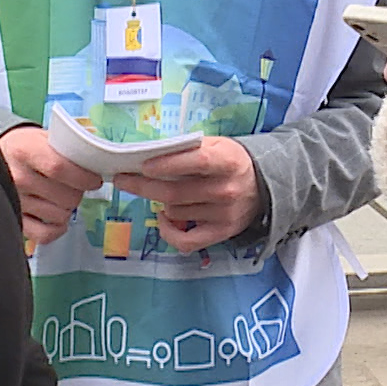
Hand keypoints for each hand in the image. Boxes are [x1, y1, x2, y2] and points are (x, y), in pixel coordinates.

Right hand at [0, 126, 102, 246]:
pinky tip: (57, 218)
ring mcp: (14, 201)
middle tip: (74, 186)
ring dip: (68, 209)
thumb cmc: (27, 147)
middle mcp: (17, 177)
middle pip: (66, 197)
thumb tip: (100, 161)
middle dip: (78, 193)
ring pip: (60, 216)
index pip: (59, 168)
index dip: (84, 177)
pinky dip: (56, 229)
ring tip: (60, 196)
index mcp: (25, 150)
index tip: (94, 180)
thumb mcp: (45, 137)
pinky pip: (44, 235)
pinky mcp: (15, 219)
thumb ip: (69, 149)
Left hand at [113, 137, 262, 252]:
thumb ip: (189, 149)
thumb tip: (151, 155)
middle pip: (175, 192)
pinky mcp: (222, 233)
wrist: (264, 184)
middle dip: (143, 186)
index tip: (143, 165)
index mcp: (226, 161)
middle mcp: (226, 190)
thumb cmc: (231, 161)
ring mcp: (224, 215)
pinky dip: (168, 232)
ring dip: (161, 203)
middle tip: (122, 180)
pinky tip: (163, 218)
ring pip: (175, 212)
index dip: (167, 164)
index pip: (195, 162)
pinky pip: (186, 241)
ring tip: (160, 192)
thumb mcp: (216, 144)